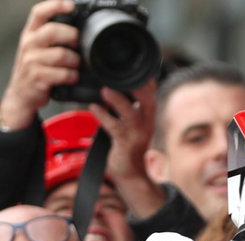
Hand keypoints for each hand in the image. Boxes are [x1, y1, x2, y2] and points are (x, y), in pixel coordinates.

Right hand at [0, 0, 80, 130]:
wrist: (20, 95)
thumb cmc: (34, 70)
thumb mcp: (36, 49)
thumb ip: (50, 37)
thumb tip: (76, 29)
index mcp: (29, 34)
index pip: (39, 12)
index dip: (55, 5)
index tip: (70, 5)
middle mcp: (28, 44)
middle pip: (53, 30)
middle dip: (72, 36)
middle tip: (78, 44)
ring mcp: (31, 61)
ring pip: (61, 54)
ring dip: (74, 60)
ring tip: (76, 65)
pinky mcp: (37, 78)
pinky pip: (62, 74)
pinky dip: (71, 76)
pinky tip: (72, 77)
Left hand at [90, 82, 167, 217]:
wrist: (131, 173)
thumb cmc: (127, 144)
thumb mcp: (131, 121)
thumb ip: (125, 103)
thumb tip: (109, 82)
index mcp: (147, 113)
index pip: (151, 90)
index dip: (145, 76)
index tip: (131, 61)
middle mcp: (146, 122)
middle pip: (148, 99)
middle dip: (137, 85)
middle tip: (120, 72)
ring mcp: (138, 134)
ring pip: (131, 114)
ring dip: (118, 101)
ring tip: (104, 90)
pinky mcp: (126, 144)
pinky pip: (114, 128)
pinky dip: (103, 116)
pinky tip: (93, 107)